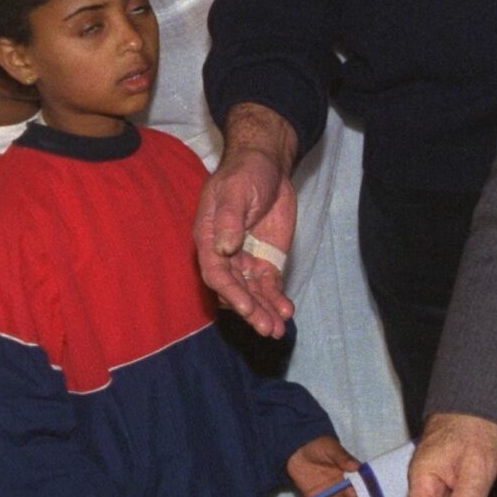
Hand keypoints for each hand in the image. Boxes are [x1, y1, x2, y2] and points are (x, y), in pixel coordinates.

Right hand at [192, 106, 300, 336]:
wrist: (267, 166)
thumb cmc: (245, 173)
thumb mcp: (236, 191)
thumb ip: (230, 219)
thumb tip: (225, 248)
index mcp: (209, 238)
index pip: (215, 272)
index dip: (230, 292)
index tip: (246, 307)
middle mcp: (225, 255)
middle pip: (235, 289)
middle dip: (250, 310)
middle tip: (267, 328)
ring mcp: (246, 260)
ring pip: (253, 293)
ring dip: (264, 312)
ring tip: (278, 330)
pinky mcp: (266, 261)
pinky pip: (270, 286)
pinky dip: (277, 300)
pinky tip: (287, 311)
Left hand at [287, 436, 361, 496]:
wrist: (297, 449)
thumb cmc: (319, 447)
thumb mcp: (331, 448)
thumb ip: (343, 457)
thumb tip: (356, 466)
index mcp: (350, 476)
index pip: (360, 487)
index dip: (363, 490)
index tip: (361, 490)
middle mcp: (342, 488)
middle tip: (348, 496)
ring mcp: (329, 495)